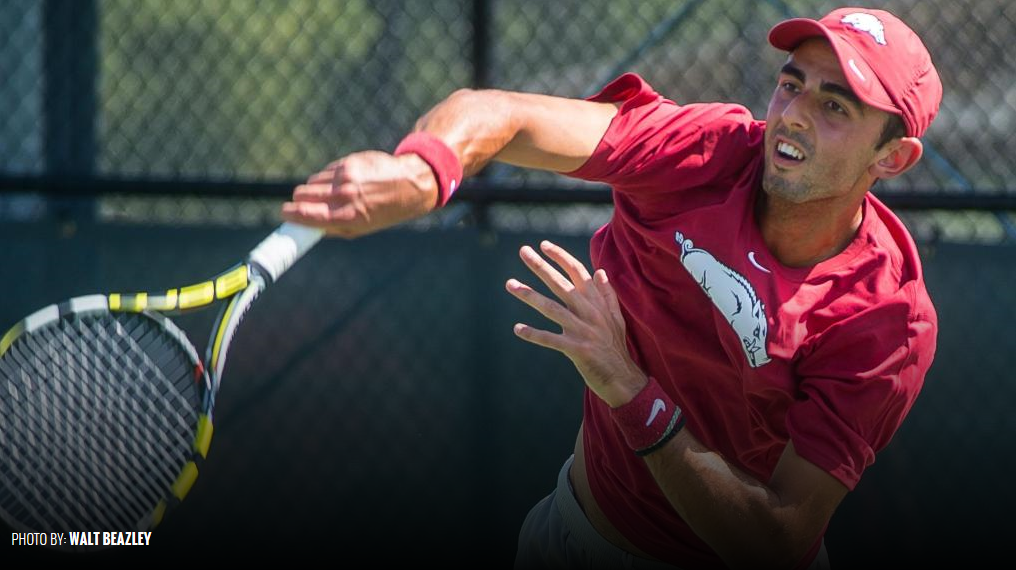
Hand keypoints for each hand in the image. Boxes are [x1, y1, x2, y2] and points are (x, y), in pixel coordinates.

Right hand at [281, 150, 437, 237]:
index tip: (283, 213)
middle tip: (301, 204)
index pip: (307, 214)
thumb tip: (307, 226)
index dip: (290, 214)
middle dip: (299, 200)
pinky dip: (327, 178)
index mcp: (347, 217)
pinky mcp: (348, 162)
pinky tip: (341, 182)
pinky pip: (325, 171)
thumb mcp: (362, 228)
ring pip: (312, 181)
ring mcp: (346, 177)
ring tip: (328, 194)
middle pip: (303, 194)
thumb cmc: (384, 211)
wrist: (410, 183)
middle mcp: (344, 196)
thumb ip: (334, 228)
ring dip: (313, 188)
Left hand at [505, 240, 647, 406]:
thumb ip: (607, 294)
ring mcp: (583, 331)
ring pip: (552, 308)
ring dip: (529, 296)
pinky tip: (517, 329)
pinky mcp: (577, 350)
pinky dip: (534, 334)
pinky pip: (552, 340)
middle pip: (562, 284)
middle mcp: (590, 313)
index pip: (578, 272)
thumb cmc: (616, 347)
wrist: (623, 378)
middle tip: (523, 251)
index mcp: (598, 303)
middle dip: (541, 266)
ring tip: (510, 284)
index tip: (543, 245)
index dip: (561, 257)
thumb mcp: (616, 318)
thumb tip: (599, 271)